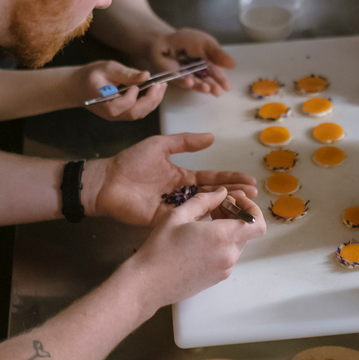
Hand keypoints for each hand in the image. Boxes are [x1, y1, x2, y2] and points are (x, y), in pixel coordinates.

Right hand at [79, 60, 167, 120]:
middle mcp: (110, 113)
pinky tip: (156, 90)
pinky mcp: (122, 114)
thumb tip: (146, 75)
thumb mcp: (107, 68)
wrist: (78, 87)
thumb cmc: (91, 75)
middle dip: (150, 100)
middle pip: (133, 113)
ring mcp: (117, 116)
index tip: (138, 85)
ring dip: (153, 101)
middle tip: (160, 85)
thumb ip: (126, 73)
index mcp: (102, 102)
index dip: (130, 98)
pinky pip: (138, 112)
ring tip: (161, 86)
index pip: (118, 106)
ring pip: (138, 114)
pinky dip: (149, 102)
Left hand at [87, 133, 257, 225]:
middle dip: (234, 195)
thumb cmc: (130, 162)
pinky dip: (205, 221)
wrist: (106, 181)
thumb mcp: (160, 145)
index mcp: (183, 177)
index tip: (249, 180)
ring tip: (243, 207)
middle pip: (214, 196)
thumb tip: (212, 137)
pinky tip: (220, 221)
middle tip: (253, 196)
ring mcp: (175, 209)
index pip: (213, 178)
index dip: (231, 179)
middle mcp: (183, 194)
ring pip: (205, 210)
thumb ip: (185, 142)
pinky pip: (189, 222)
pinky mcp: (165, 221)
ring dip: (224, 209)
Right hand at [127, 188, 266, 311]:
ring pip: (235, 244)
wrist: (148, 284)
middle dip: (235, 217)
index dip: (252, 209)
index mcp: (223, 236)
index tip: (235, 202)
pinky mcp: (217, 279)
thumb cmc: (160, 248)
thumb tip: (222, 192)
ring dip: (226, 231)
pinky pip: (226, 257)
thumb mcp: (178, 216)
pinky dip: (219, 245)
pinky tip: (198, 242)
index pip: (258, 223)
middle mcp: (229, 255)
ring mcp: (224, 269)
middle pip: (246, 232)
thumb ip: (204, 200)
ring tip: (202, 225)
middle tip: (214, 209)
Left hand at [150, 29, 236, 95]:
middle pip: (207, 81)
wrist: (164, 39)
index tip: (227, 87)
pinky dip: (184, 82)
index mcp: (209, 64)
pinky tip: (190, 82)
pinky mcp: (173, 77)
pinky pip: (179, 80)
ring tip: (207, 89)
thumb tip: (233, 65)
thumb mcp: (206, 43)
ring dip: (201, 87)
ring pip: (195, 83)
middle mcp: (199, 73)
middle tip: (218, 92)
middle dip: (213, 87)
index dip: (222, 81)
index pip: (217, 73)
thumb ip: (218, 54)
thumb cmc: (186, 40)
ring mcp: (186, 76)